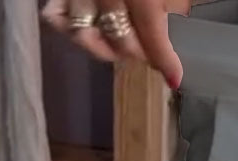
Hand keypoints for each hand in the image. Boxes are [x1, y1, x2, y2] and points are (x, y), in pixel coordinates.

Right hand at [41, 0, 190, 89]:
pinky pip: (55, 14)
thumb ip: (177, 1)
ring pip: (84, 35)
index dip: (164, 60)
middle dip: (138, 54)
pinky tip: (86, 26)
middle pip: (121, 42)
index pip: (151, 36)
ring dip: (104, 47)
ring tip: (120, 44)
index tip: (174, 76)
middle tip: (150, 53)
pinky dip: (66, 25)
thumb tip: (181, 23)